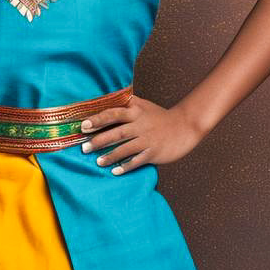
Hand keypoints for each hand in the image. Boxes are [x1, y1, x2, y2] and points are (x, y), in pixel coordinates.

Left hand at [80, 94, 203, 174]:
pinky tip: (115, 171)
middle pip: (117, 133)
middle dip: (99, 141)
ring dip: (110, 156)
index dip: (98, 119)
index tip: (83, 126)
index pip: (113, 113)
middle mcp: (141, 125)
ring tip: (98, 162)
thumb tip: (106, 99)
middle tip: (84, 148)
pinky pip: (138, 161)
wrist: (185, 126)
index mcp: (136, 112)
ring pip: (126, 148)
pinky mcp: (154, 152)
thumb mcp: (144, 105)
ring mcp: (148, 139)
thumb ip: (127, 103)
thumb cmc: (160, 116)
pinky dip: (126, 166)